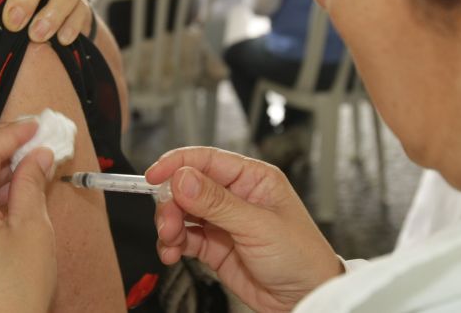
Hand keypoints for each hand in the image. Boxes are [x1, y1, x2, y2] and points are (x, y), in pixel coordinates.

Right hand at [145, 147, 342, 312]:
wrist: (306, 299)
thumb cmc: (301, 258)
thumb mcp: (258, 225)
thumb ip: (217, 202)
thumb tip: (183, 178)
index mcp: (252, 178)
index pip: (207, 160)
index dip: (177, 164)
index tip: (154, 175)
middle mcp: (235, 196)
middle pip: (187, 186)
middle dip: (171, 203)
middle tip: (167, 222)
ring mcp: (222, 221)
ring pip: (181, 212)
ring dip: (169, 225)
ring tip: (171, 241)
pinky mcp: (214, 246)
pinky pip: (183, 237)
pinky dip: (172, 244)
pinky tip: (173, 253)